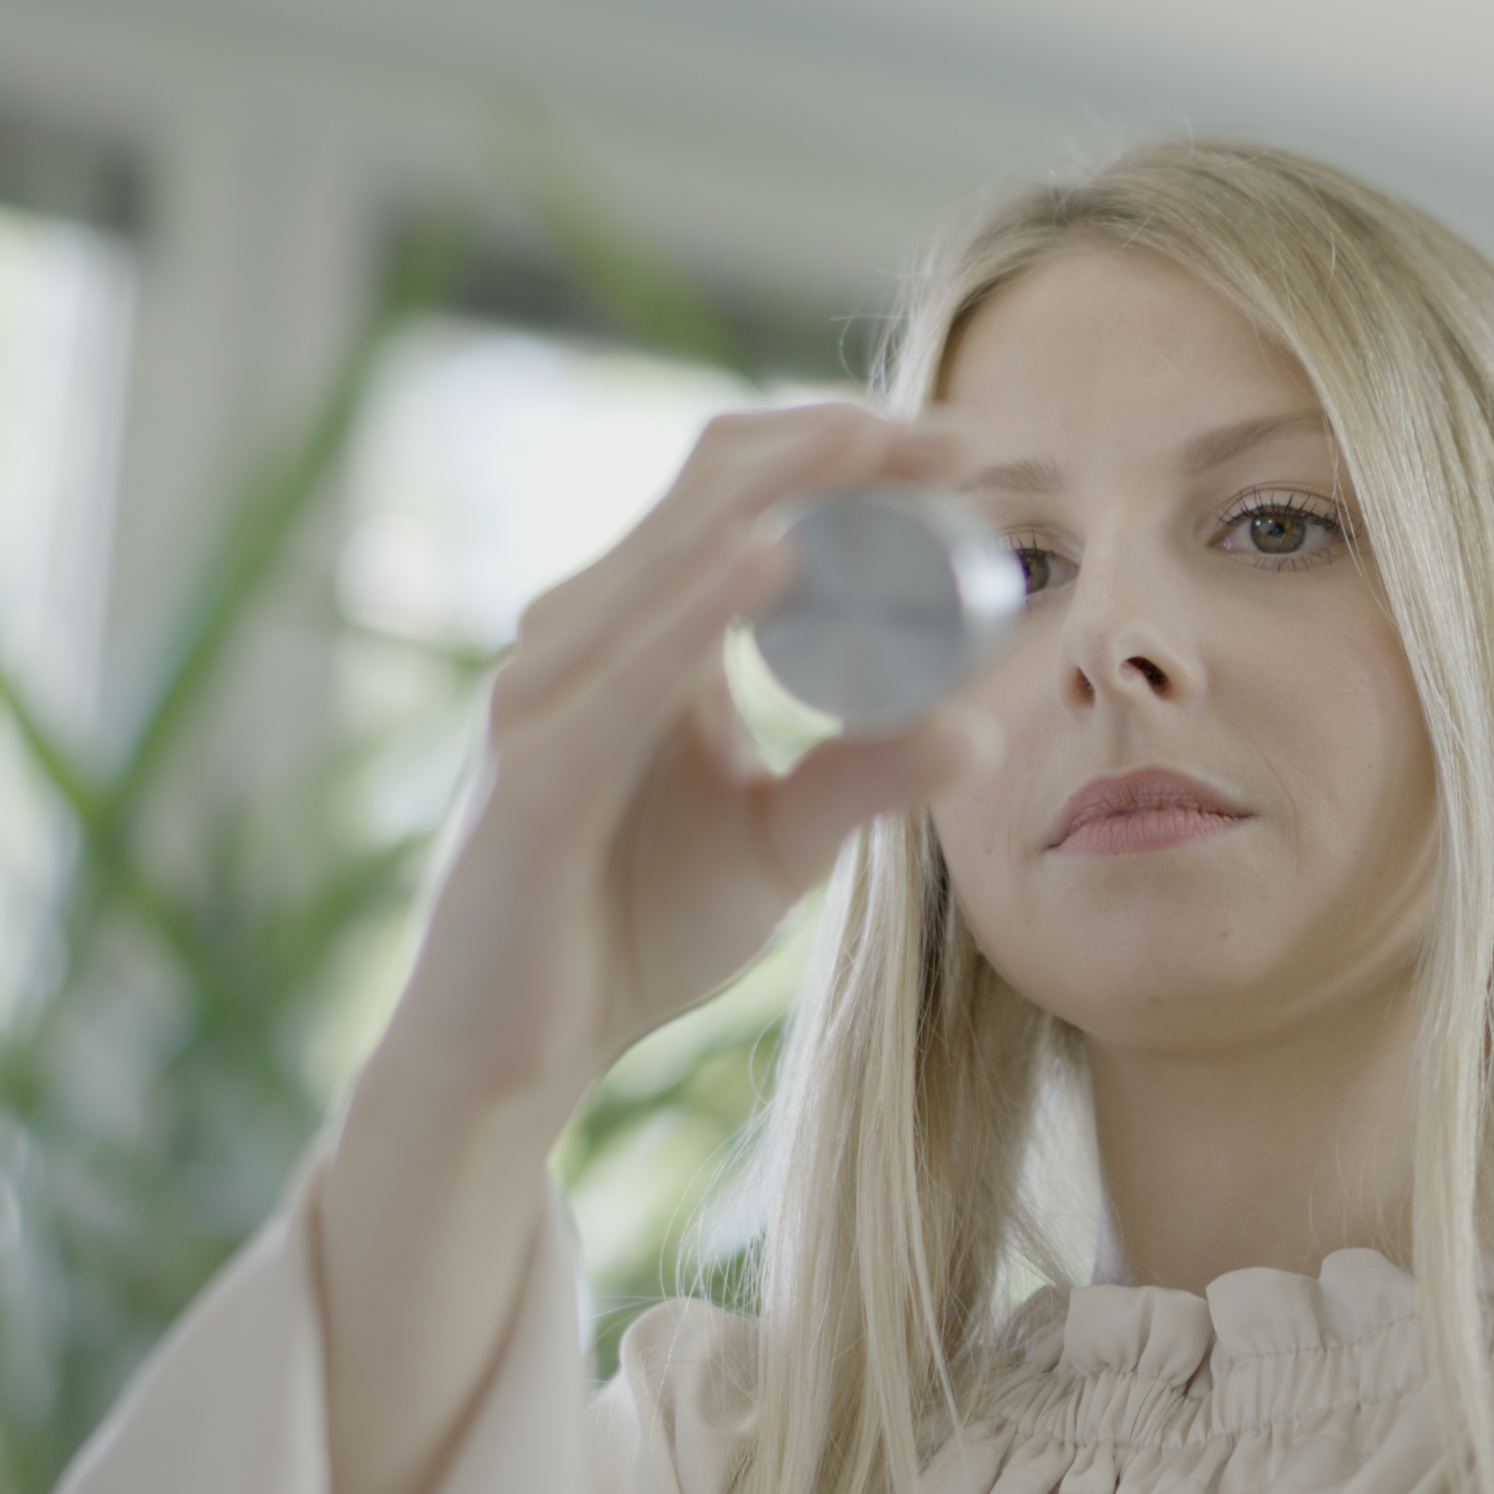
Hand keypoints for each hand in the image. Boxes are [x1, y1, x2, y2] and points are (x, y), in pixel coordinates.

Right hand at [375, 402, 997, 1133]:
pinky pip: (628, 672)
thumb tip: (980, 729)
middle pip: (709, 485)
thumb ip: (865, 776)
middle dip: (834, 444)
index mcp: (635, 631)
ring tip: (886, 453)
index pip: (733, 488)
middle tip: (953, 438)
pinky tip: (777, 562)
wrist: (513, 1055)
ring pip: (670, 550)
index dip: (837, 443)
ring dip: (784, 490)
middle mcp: (580, 635)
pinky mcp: (534, 772)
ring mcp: (546, 695)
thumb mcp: (780, 841)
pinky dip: (702, 606)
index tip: (957, 445)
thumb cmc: (630, 930)